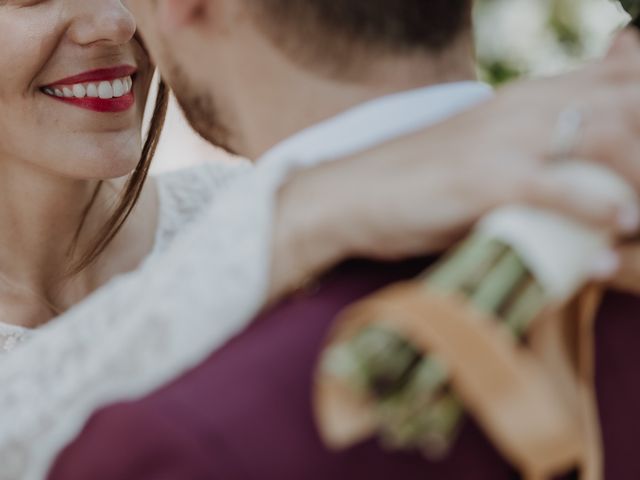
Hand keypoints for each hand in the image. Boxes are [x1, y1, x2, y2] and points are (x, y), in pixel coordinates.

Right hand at [268, 29, 639, 299]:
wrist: (350, 193)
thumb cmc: (417, 180)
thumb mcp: (483, 148)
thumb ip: (531, 144)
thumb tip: (577, 164)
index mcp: (524, 97)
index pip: (619, 81)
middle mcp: (522, 106)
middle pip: (626, 104)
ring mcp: (502, 139)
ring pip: (605, 139)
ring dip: (636, 182)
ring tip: (637, 225)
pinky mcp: (482, 179)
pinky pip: (556, 190)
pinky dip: (593, 214)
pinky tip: (610, 242)